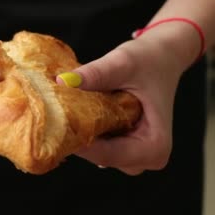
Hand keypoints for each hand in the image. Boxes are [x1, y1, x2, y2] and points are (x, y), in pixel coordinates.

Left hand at [62, 27, 195, 174]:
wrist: (162, 57)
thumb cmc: (149, 59)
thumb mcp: (123, 63)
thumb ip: (96, 73)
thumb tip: (63, 81)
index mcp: (155, 145)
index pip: (108, 154)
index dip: (79, 142)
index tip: (52, 125)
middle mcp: (149, 157)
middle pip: (101, 156)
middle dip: (77, 138)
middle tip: (53, 115)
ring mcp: (137, 155)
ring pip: (98, 153)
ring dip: (81, 134)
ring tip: (63, 111)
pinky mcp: (126, 148)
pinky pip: (101, 146)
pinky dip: (88, 131)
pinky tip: (75, 113)